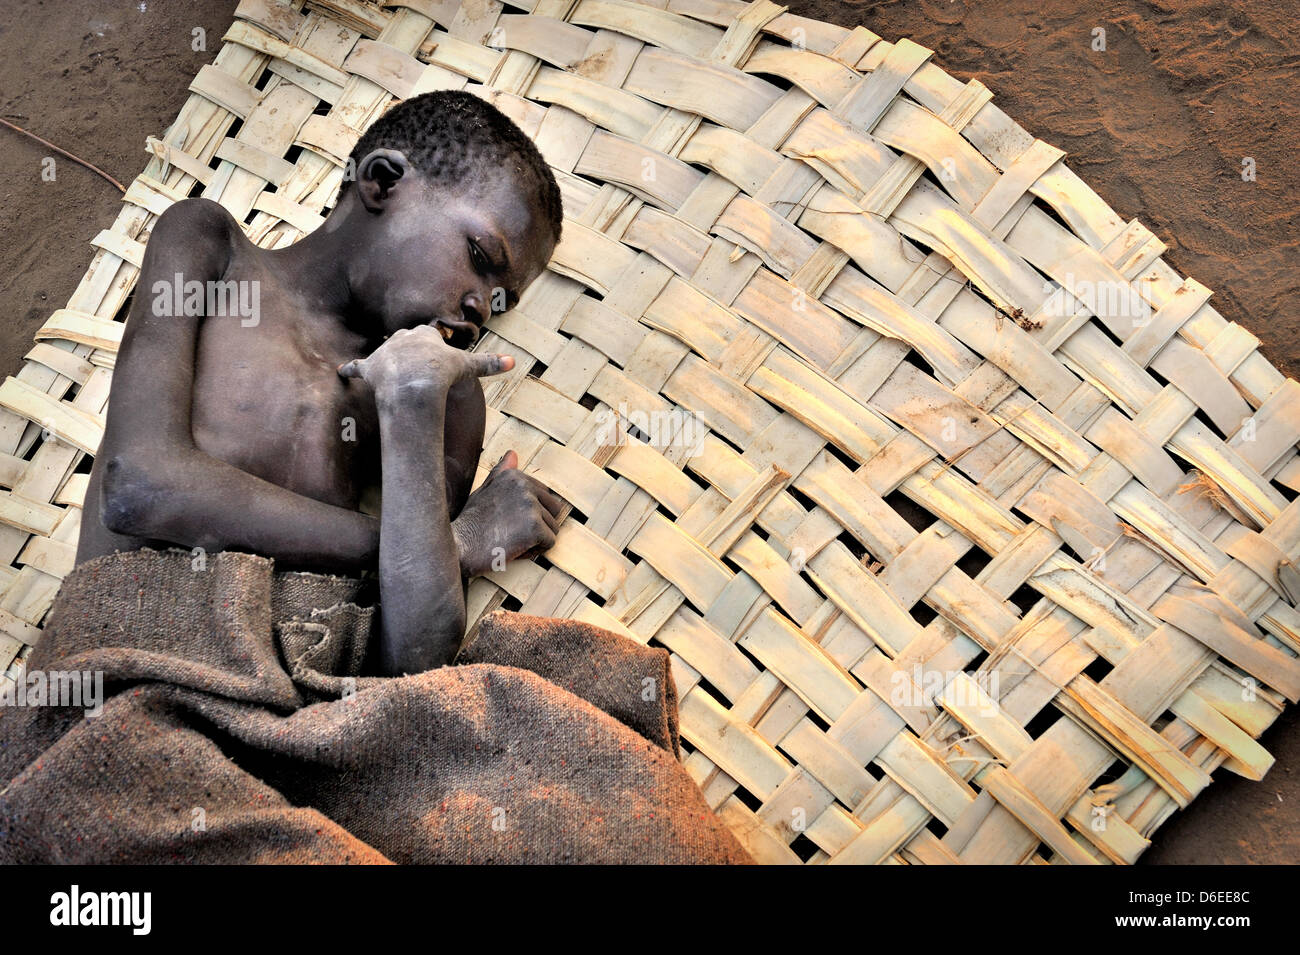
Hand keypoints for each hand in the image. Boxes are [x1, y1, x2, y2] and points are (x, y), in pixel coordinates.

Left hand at [337, 325, 513, 406]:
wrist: (415, 381)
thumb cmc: (441, 371)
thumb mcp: (467, 367)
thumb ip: (488, 364)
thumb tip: (513, 362)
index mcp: (425, 334)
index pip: (427, 333)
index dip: (431, 342)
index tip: (434, 352)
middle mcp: (403, 338)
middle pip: (405, 337)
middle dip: (409, 346)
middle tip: (414, 359)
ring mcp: (385, 352)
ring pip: (385, 350)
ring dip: (386, 358)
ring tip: (388, 367)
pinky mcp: (370, 367)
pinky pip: (357, 367)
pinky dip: (351, 370)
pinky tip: (342, 372)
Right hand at [453, 451, 564, 576]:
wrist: (458, 547)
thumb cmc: (470, 523)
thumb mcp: (483, 492)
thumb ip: (501, 474)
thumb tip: (512, 453)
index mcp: (514, 476)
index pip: (544, 495)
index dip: (528, 514)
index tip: (505, 520)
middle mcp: (524, 486)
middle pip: (554, 509)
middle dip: (538, 525)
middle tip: (510, 533)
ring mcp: (530, 505)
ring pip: (552, 527)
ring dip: (535, 540)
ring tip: (510, 541)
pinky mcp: (535, 527)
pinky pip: (550, 543)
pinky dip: (534, 551)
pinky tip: (514, 550)